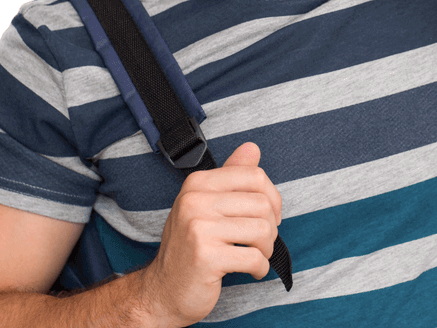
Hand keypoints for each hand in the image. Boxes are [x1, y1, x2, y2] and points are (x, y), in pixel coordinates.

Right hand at [137, 142, 281, 326]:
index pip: (255, 176)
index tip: (269, 217)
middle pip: (262, 205)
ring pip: (262, 231)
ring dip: (266, 249)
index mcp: (198, 183)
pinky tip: (251, 271)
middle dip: (270, 229)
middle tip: (260, 243)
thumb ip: (232, 176)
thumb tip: (252, 148)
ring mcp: (198, 228)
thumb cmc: (192, 246)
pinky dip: (260, 268)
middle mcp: (195, 201)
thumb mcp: (207, 205)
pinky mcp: (205, 257)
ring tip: (255, 256)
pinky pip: (254, 258)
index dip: (272, 198)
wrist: (164, 290)